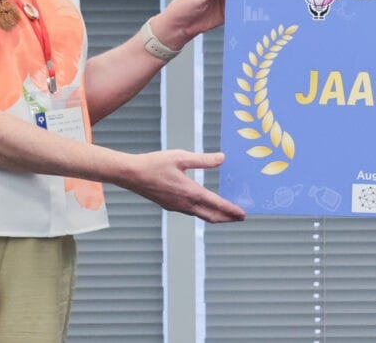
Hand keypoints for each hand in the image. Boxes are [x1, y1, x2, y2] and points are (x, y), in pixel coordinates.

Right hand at [118, 149, 245, 222]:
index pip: (216, 204)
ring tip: (226, 214)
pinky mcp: (170, 206)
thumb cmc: (155, 164)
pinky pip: (191, 212)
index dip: (231, 210)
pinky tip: (203, 205)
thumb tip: (222, 158)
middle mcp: (185, 204)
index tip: (243, 214)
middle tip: (240, 218)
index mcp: (190, 192)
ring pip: (201, 215)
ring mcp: (176, 207)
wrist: (131, 175)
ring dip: (215, 216)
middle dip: (227, 218)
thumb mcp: (181, 157)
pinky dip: (203, 211)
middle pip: (211, 216)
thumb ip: (203, 160)